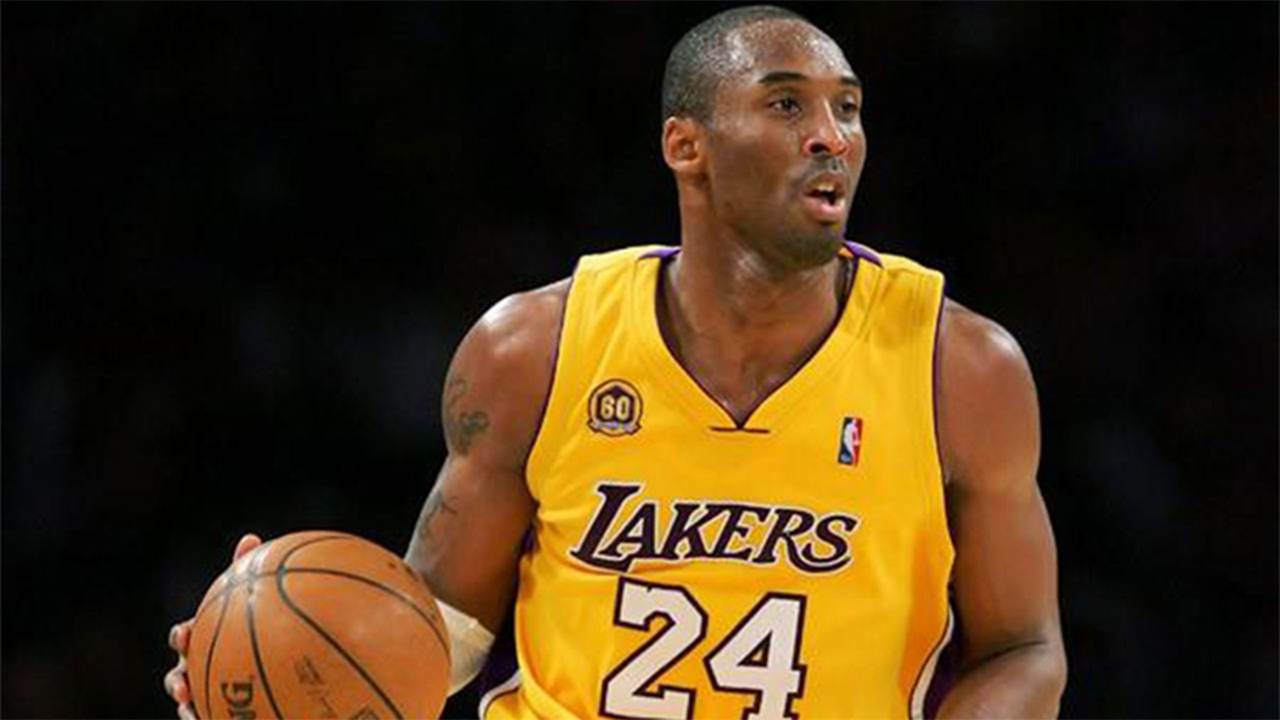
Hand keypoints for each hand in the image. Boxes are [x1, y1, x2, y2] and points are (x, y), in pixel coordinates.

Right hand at [163, 533, 262, 718]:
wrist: (267, 659)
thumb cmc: (253, 621)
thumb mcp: (252, 598)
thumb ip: (246, 572)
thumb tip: (250, 537)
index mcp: (200, 639)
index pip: (184, 636)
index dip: (182, 636)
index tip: (185, 636)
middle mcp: (195, 667)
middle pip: (177, 677)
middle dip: (177, 683)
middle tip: (185, 687)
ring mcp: (204, 691)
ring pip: (190, 706)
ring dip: (190, 713)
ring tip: (197, 718)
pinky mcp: (216, 708)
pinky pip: (213, 716)